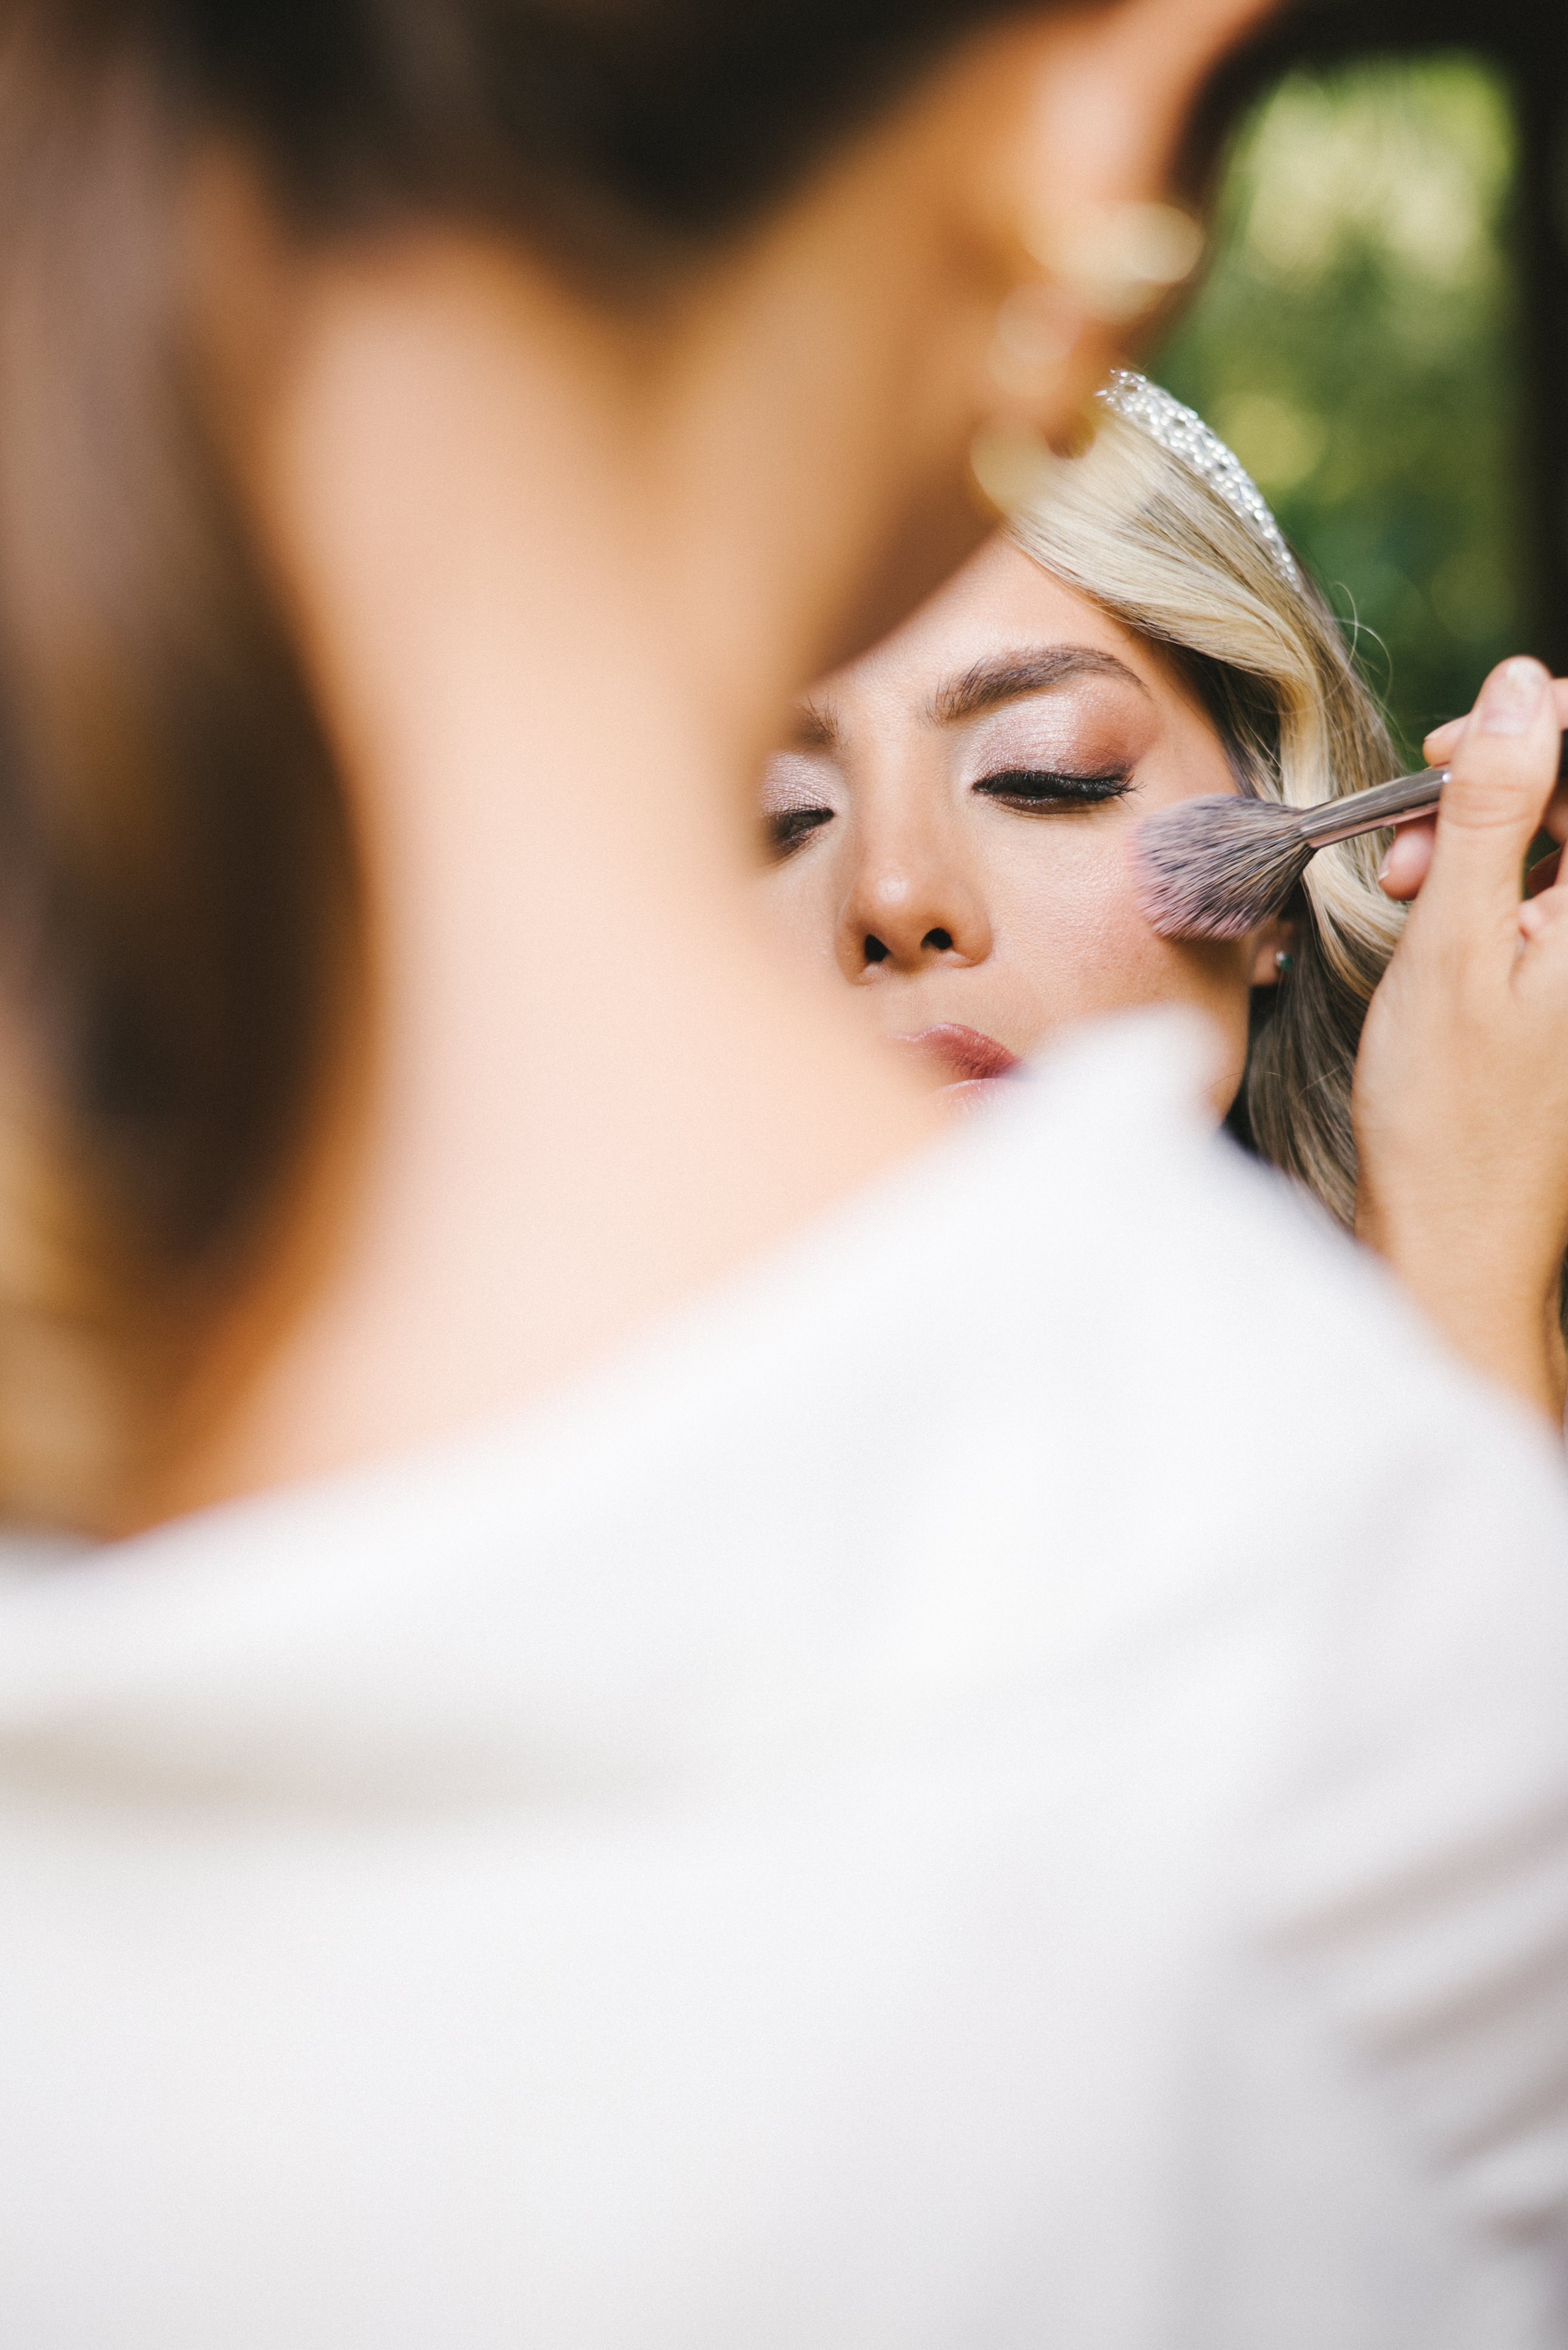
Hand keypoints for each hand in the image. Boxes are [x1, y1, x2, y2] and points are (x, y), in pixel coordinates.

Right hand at [1352, 656, 1567, 1421]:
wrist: (1454, 1241)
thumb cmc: (1448, 1118)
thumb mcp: (1455, 942)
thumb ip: (1494, 809)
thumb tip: (1522, 689)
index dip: (1533, 731)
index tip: (1449, 759)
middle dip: (1493, 788)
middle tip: (1412, 842)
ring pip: (1557, 837)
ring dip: (1477, 835)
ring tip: (1407, 887)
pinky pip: (1542, 889)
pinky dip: (1481, 883)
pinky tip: (1429, 915)